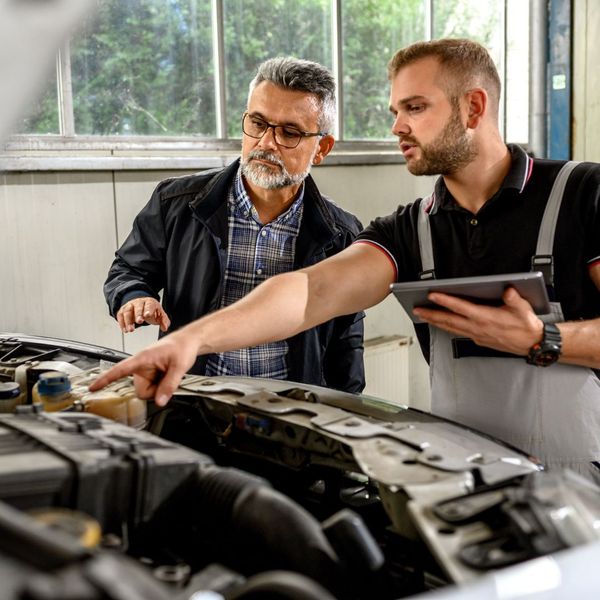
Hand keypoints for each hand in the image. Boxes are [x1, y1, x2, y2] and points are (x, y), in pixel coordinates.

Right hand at [88, 329, 198, 405]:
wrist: (187, 342)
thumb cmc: (181, 347)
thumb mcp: (179, 366)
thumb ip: (170, 385)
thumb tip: (160, 401)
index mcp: (142, 358)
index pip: (119, 370)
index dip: (105, 379)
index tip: (92, 388)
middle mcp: (140, 366)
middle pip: (140, 391)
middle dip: (154, 391)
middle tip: (168, 378)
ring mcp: (145, 372)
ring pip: (146, 392)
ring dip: (158, 389)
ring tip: (168, 374)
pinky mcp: (150, 376)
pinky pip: (152, 389)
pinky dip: (160, 387)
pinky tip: (167, 377)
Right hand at [117, 297, 170, 332]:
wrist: (142, 305)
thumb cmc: (152, 311)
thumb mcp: (160, 315)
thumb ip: (164, 321)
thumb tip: (165, 328)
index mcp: (150, 302)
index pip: (149, 305)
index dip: (148, 310)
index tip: (147, 315)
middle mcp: (139, 302)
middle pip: (137, 307)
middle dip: (138, 314)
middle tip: (139, 322)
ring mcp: (130, 305)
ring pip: (127, 311)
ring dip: (128, 321)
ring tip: (130, 330)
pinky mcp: (123, 310)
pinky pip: (120, 315)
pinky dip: (121, 323)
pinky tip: (125, 330)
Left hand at [412, 286, 543, 355]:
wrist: (531, 344)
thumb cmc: (526, 325)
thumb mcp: (523, 309)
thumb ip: (513, 299)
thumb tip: (508, 290)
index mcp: (485, 318)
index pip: (460, 308)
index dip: (445, 301)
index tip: (432, 295)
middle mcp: (477, 327)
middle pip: (449, 320)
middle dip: (431, 314)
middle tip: (416, 309)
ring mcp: (476, 335)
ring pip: (450, 328)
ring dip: (435, 321)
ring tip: (422, 315)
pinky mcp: (478, 339)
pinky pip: (457, 332)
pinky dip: (446, 327)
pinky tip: (440, 323)